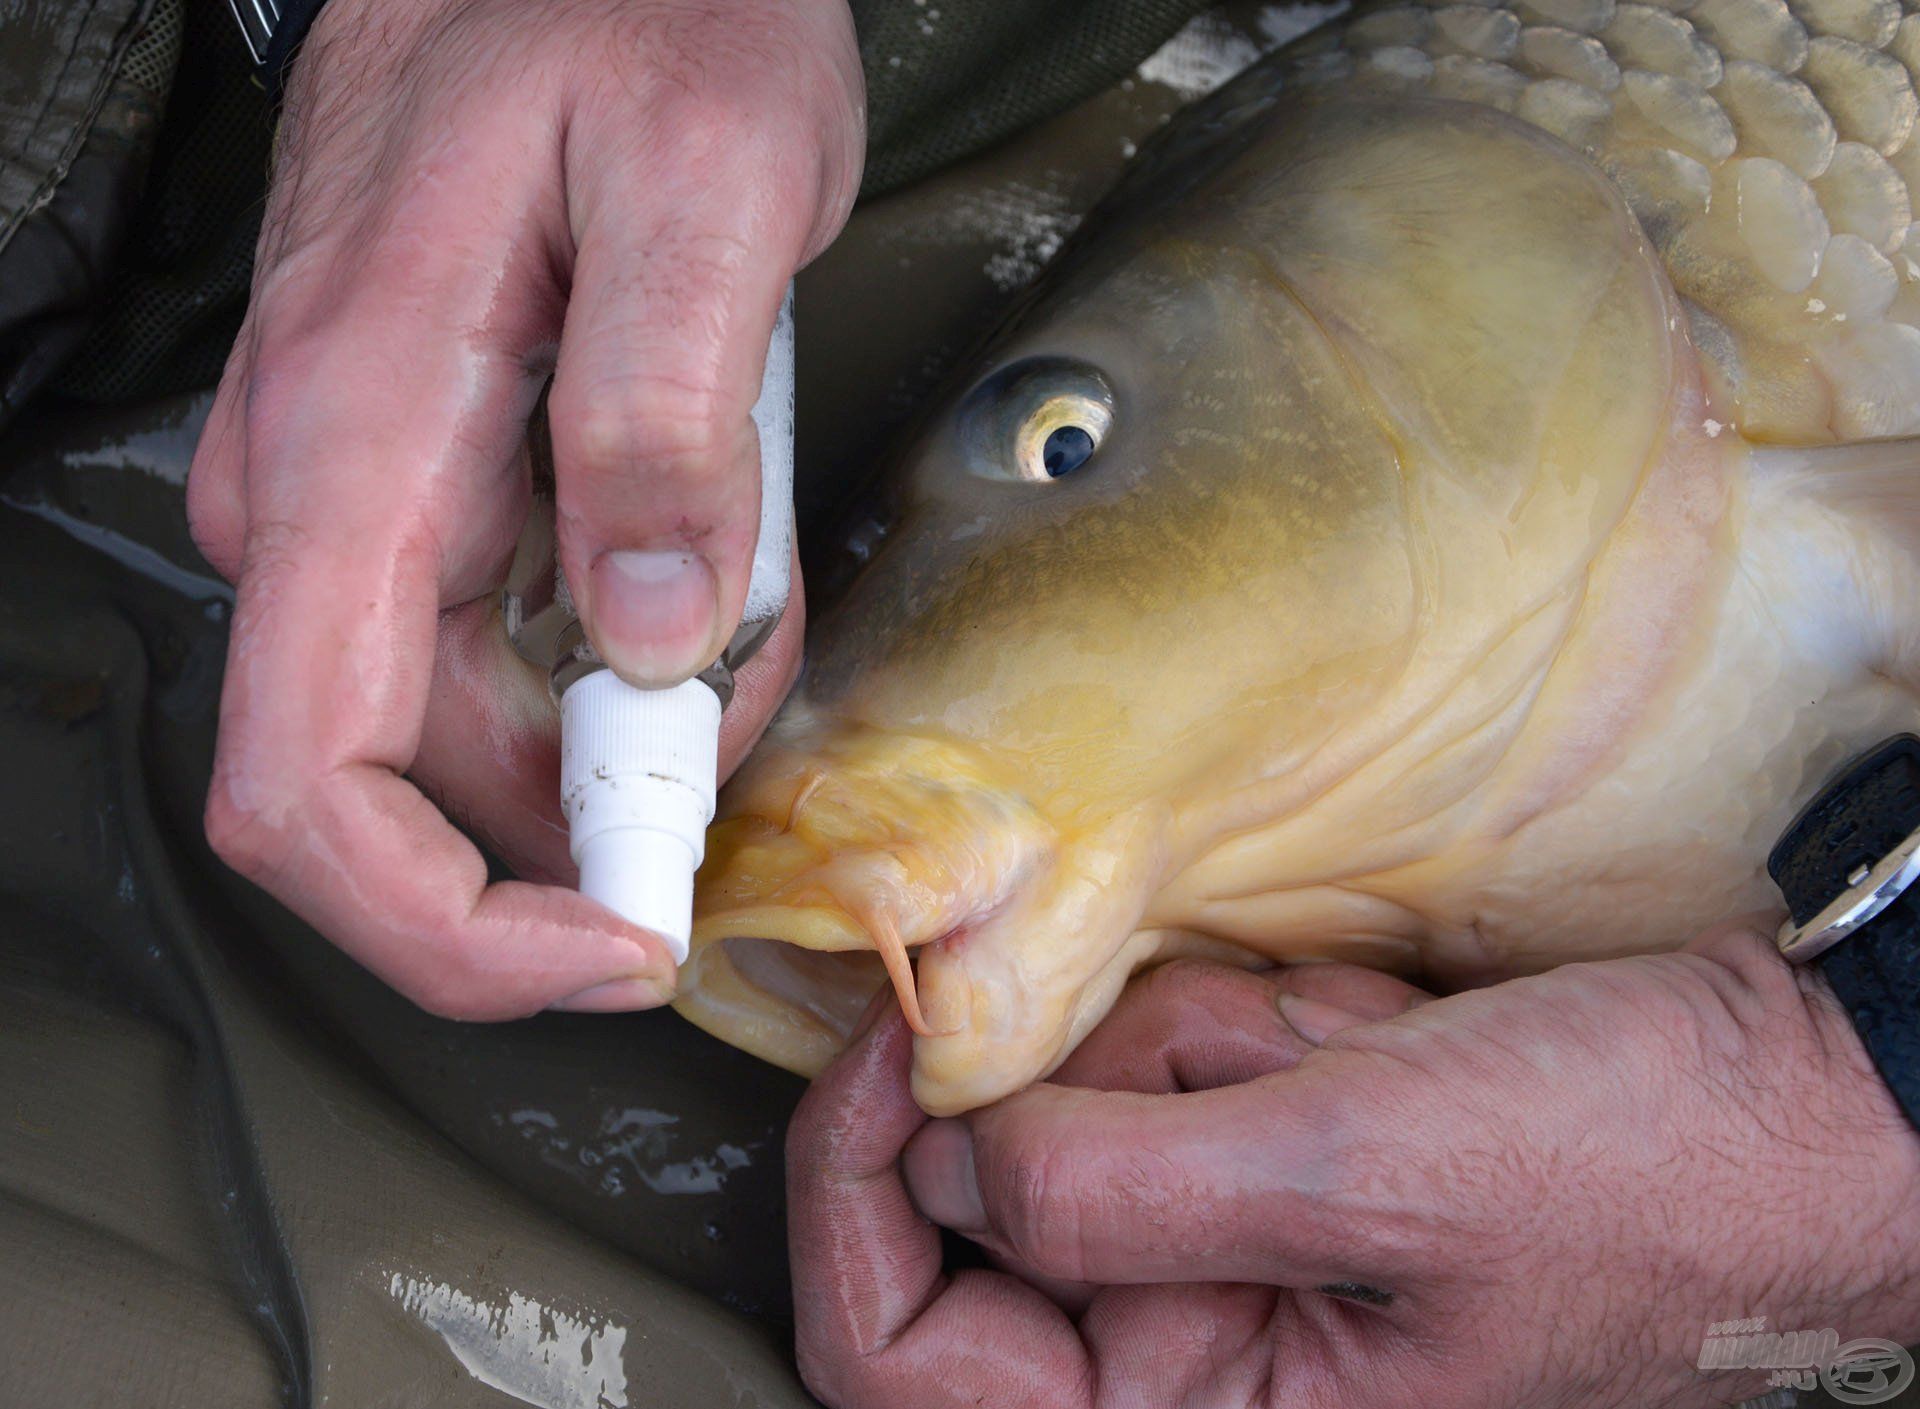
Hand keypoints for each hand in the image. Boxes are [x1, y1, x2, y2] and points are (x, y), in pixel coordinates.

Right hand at [186, 0, 861, 1015]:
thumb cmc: (632, 7)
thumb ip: (662, 421)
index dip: (452, 929)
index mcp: (357, 444)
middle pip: (409, 789)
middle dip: (591, 826)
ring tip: (747, 611)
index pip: (309, 789)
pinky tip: (711, 579)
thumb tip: (645, 643)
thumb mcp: (703, 188)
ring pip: (477, 723)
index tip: (610, 945)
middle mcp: (327, 492)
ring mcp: (369, 495)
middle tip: (742, 751)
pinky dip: (627, 661)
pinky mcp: (429, 482)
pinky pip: (511, 637)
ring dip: (629, 735)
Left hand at [788, 934, 1919, 1406]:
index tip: (889, 1045)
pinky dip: (1259, 1022)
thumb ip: (1123, 1186)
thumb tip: (935, 1154)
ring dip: (1217, 1041)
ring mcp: (1229, 1244)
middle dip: (1114, 1085)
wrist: (1803, 1093)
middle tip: (1261, 1047)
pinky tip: (1375, 1034)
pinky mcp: (1269, 1153)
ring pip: (1092, 1099)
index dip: (852, 1195)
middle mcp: (1192, 1352)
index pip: (903, 1362)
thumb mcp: (1371, 1178)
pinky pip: (1180, 1057)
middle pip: (996, 1194)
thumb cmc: (1650, 1173)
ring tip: (1359, 1047)